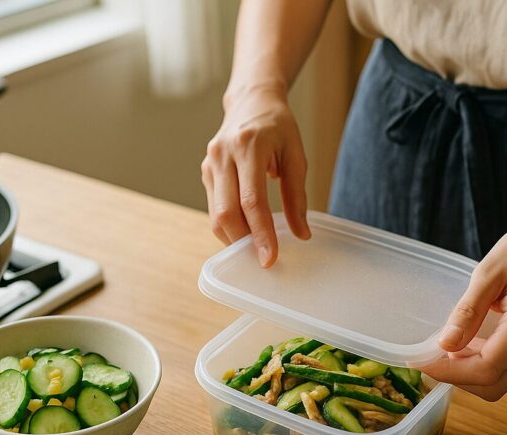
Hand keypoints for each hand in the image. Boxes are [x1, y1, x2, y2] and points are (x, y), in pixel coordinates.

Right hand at [202, 85, 310, 266]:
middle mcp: (223, 155)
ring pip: (215, 215)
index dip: (261, 234)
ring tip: (256, 249)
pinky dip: (229, 226)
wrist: (251, 101)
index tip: (270, 259)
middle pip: (226, 213)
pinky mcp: (205, 172)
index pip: (252, 201)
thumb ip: (297, 196)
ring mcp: (210, 164)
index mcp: (249, 146)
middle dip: (244, 242)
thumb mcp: (296, 156)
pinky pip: (214, 208)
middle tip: (264, 261)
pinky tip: (246, 233)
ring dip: (235, 238)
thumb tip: (301, 234)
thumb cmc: (278, 127)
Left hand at [421, 216, 506, 400]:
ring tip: (446, 350)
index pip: (487, 369)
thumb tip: (444, 345)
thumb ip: (468, 311)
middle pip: (494, 385)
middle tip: (431, 357)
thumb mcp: (489, 272)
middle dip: (458, 378)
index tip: (422, 361)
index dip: (451, 372)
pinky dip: (482, 364)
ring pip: (500, 382)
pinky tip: (466, 344)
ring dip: (469, 373)